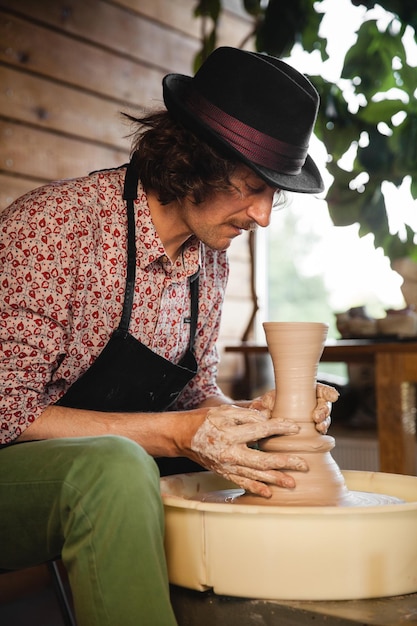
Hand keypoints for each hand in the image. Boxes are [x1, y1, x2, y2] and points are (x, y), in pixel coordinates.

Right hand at [191, 404, 306, 497]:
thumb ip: (245, 415)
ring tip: (293, 482)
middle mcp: (230, 452)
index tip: (295, 427)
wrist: (182, 436)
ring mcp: (227, 466)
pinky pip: (242, 482)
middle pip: (263, 460)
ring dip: (275, 479)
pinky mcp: (224, 473)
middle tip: (304, 464)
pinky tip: (268, 493)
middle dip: (285, 462)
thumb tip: (266, 420)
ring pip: (255, 474)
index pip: (261, 430)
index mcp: (230, 433)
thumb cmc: (205, 420)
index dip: (280, 427)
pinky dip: (255, 488)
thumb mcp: (224, 411)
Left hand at [249, 383, 338, 434]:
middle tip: (317, 417)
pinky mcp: (312, 430)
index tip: (332, 397)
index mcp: (305, 392)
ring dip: (324, 423)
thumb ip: (265, 403)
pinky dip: (321, 433)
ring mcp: (313, 417)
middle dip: (324, 411)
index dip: (328, 393)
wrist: (266, 420)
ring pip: (325, 419)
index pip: (321, 390)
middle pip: (325, 405)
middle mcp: (312, 403)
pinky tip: (319, 434)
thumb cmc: (268, 406)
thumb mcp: (266, 400)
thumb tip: (262, 407)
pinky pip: (320, 431)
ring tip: (319, 427)